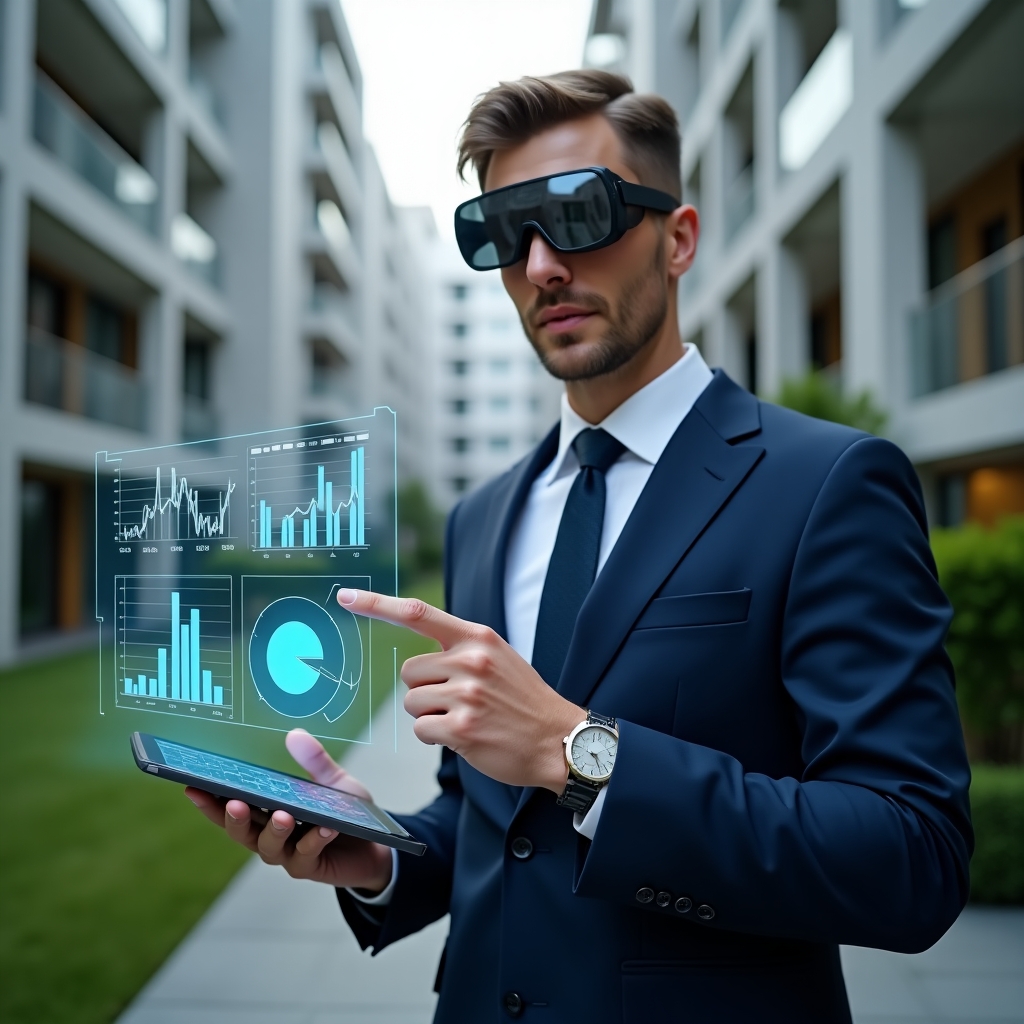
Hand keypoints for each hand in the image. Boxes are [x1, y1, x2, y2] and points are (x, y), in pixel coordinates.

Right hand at [185, 728, 392, 892]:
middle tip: (234, 804)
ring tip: (283, 815)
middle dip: (234, 819)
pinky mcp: (311, 867)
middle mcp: (272, 836)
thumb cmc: (346, 814)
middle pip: (243, 832)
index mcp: (267, 813)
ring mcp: (289, 855)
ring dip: (274, 830)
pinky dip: (315, 840)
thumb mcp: (333, 781)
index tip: (193, 786)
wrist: (374, 847)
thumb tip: (294, 734)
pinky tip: (325, 828)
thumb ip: (314, 761)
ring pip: (270, 847)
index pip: (232, 809)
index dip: (211, 802)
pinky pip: (307, 855)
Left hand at [338, 588, 581, 791]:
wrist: (558, 739)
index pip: (418, 614)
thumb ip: (461, 649)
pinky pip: (421, 730)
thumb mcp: (498, 657)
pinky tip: (468, 737)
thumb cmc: (522, 700)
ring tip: (468, 718)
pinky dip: (437, 737)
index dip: (377, 605)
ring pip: (412, 703)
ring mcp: (466, 694)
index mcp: (477, 637)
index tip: (346, 597)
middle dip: (425, 689)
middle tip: (461, 701)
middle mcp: (470, 660)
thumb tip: (417, 657)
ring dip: (431, 716)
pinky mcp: (462, 728)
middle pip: (409, 672)